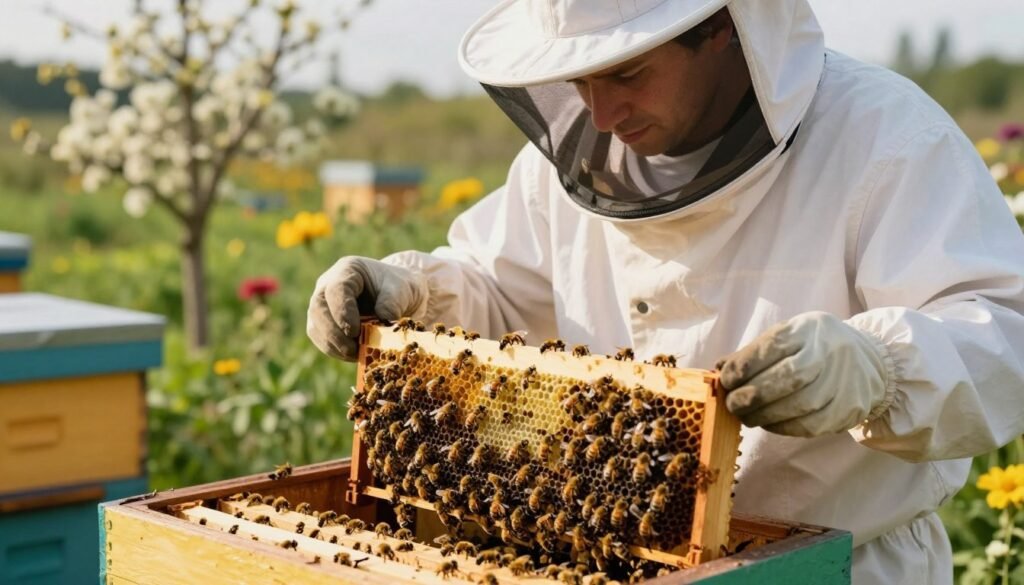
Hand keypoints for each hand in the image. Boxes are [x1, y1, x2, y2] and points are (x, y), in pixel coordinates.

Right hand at [307, 256, 428, 360]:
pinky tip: (354, 355)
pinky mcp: (323, 323)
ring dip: (333, 344)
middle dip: (334, 333)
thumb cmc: (398, 288)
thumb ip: (393, 302)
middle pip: (318, 308)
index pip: (336, 289)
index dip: (342, 311)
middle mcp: (328, 285)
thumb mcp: (403, 289)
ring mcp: (322, 304)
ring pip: (315, 326)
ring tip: (356, 354)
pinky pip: (321, 339)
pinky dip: (335, 350)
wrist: (396, 298)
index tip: (355, 331)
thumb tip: (384, 319)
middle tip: (353, 350)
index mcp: (348, 270)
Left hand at [715, 311, 889, 436]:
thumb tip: (718, 371)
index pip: (772, 347)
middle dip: (752, 395)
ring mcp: (844, 381)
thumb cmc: (812, 348)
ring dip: (765, 415)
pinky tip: (769, 424)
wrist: (869, 360)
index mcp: (808, 329)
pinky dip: (783, 427)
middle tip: (733, 404)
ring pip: (800, 404)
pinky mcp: (849, 408)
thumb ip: (753, 353)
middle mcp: (830, 352)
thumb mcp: (787, 337)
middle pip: (788, 378)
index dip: (743, 367)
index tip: (725, 381)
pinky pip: (811, 424)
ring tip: (747, 417)